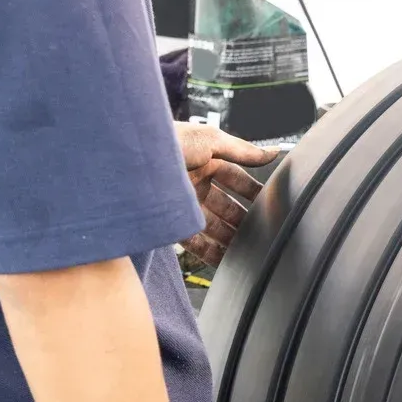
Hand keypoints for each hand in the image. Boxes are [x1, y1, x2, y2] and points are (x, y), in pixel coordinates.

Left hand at [176, 123, 278, 266]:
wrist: (128, 160)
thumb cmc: (167, 141)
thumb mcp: (211, 140)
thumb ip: (244, 150)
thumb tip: (273, 153)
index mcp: (207, 161)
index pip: (238, 180)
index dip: (255, 192)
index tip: (271, 206)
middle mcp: (196, 182)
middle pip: (228, 207)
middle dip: (245, 221)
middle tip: (262, 233)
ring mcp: (185, 204)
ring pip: (215, 226)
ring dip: (231, 239)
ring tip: (249, 252)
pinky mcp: (173, 222)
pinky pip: (195, 242)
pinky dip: (211, 253)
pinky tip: (226, 261)